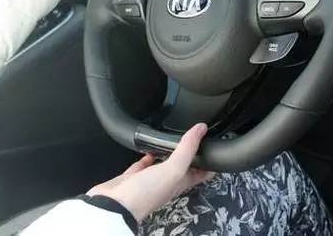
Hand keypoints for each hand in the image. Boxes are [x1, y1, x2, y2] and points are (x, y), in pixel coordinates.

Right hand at [87, 123, 212, 221]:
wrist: (115, 205)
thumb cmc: (146, 195)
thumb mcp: (174, 169)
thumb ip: (187, 148)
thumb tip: (201, 129)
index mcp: (181, 181)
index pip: (202, 171)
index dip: (211, 161)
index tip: (216, 148)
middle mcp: (168, 181)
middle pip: (184, 165)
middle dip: (190, 153)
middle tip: (196, 138)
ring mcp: (151, 178)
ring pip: (164, 162)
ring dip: (169, 152)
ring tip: (175, 138)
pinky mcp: (134, 176)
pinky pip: (144, 163)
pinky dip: (148, 154)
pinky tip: (148, 147)